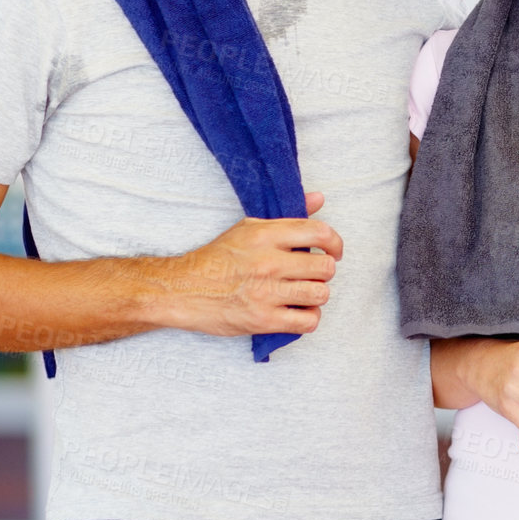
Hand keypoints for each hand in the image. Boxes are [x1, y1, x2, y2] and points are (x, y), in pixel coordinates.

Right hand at [153, 191, 341, 336]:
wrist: (183, 289)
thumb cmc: (218, 258)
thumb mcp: (249, 228)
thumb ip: (289, 216)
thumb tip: (319, 198)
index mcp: (266, 235)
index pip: (320, 233)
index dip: (335, 243)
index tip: (333, 251)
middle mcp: (268, 263)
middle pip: (325, 267)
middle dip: (323, 272)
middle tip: (310, 274)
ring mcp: (266, 293)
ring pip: (320, 294)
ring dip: (316, 295)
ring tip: (303, 292)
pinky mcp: (262, 319)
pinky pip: (308, 321)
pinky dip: (309, 317)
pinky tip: (298, 310)